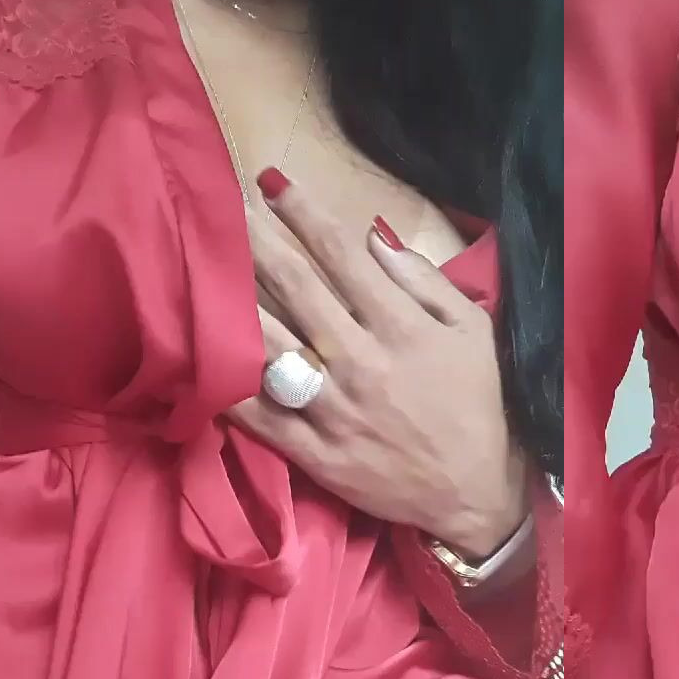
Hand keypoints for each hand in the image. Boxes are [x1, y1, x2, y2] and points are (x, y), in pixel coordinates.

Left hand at [231, 171, 528, 558]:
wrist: (480, 495)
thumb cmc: (482, 406)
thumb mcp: (475, 334)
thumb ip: (425, 283)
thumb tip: (373, 239)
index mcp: (401, 327)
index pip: (342, 254)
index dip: (304, 213)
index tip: (273, 183)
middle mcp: (361, 359)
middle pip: (295, 286)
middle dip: (255, 238)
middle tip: (220, 203)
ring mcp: (333, 408)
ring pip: (267, 343)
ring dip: (230, 298)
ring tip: (199, 263)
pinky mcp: (315, 452)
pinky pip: (259, 415)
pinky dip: (225, 385)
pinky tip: (195, 354)